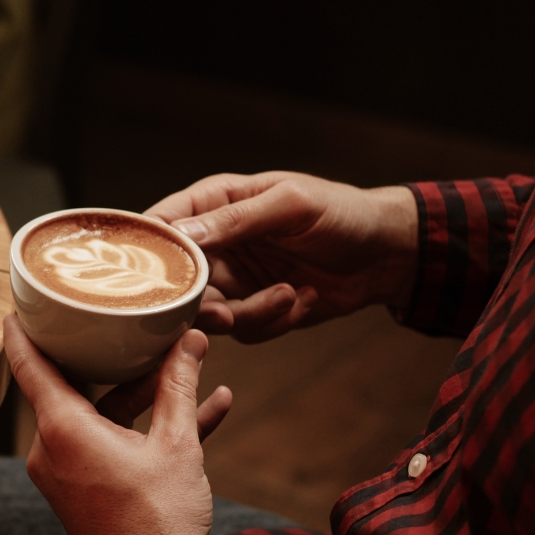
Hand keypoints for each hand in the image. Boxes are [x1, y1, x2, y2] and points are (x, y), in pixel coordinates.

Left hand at [4, 315, 229, 534]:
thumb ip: (178, 386)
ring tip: (188, 372)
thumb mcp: (177, 443)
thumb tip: (190, 341)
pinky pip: (111, 446)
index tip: (18, 306)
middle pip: (74, 387)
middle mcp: (53, 449)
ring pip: (102, 417)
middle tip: (127, 328)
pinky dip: (145, 430)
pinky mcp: (84, 491)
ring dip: (145, 398)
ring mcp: (66, 473)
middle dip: (113, 361)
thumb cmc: (157, 522)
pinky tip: (203, 411)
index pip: (28, 365)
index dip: (22, 332)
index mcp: (62, 429)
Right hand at [148, 172, 418, 341]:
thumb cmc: (342, 213)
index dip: (147, 253)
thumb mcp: (291, 205)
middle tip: (227, 313)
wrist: (387, 254)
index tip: (151, 280)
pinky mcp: (253, 309)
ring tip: (289, 296)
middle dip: (201, 304)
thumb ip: (234, 220)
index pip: (159, 226)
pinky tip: (305, 298)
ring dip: (250, 314)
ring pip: (209, 315)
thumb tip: (180, 236)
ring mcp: (232, 279)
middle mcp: (214, 244)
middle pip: (175, 283)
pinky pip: (244, 331)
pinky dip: (275, 322)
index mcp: (213, 203)